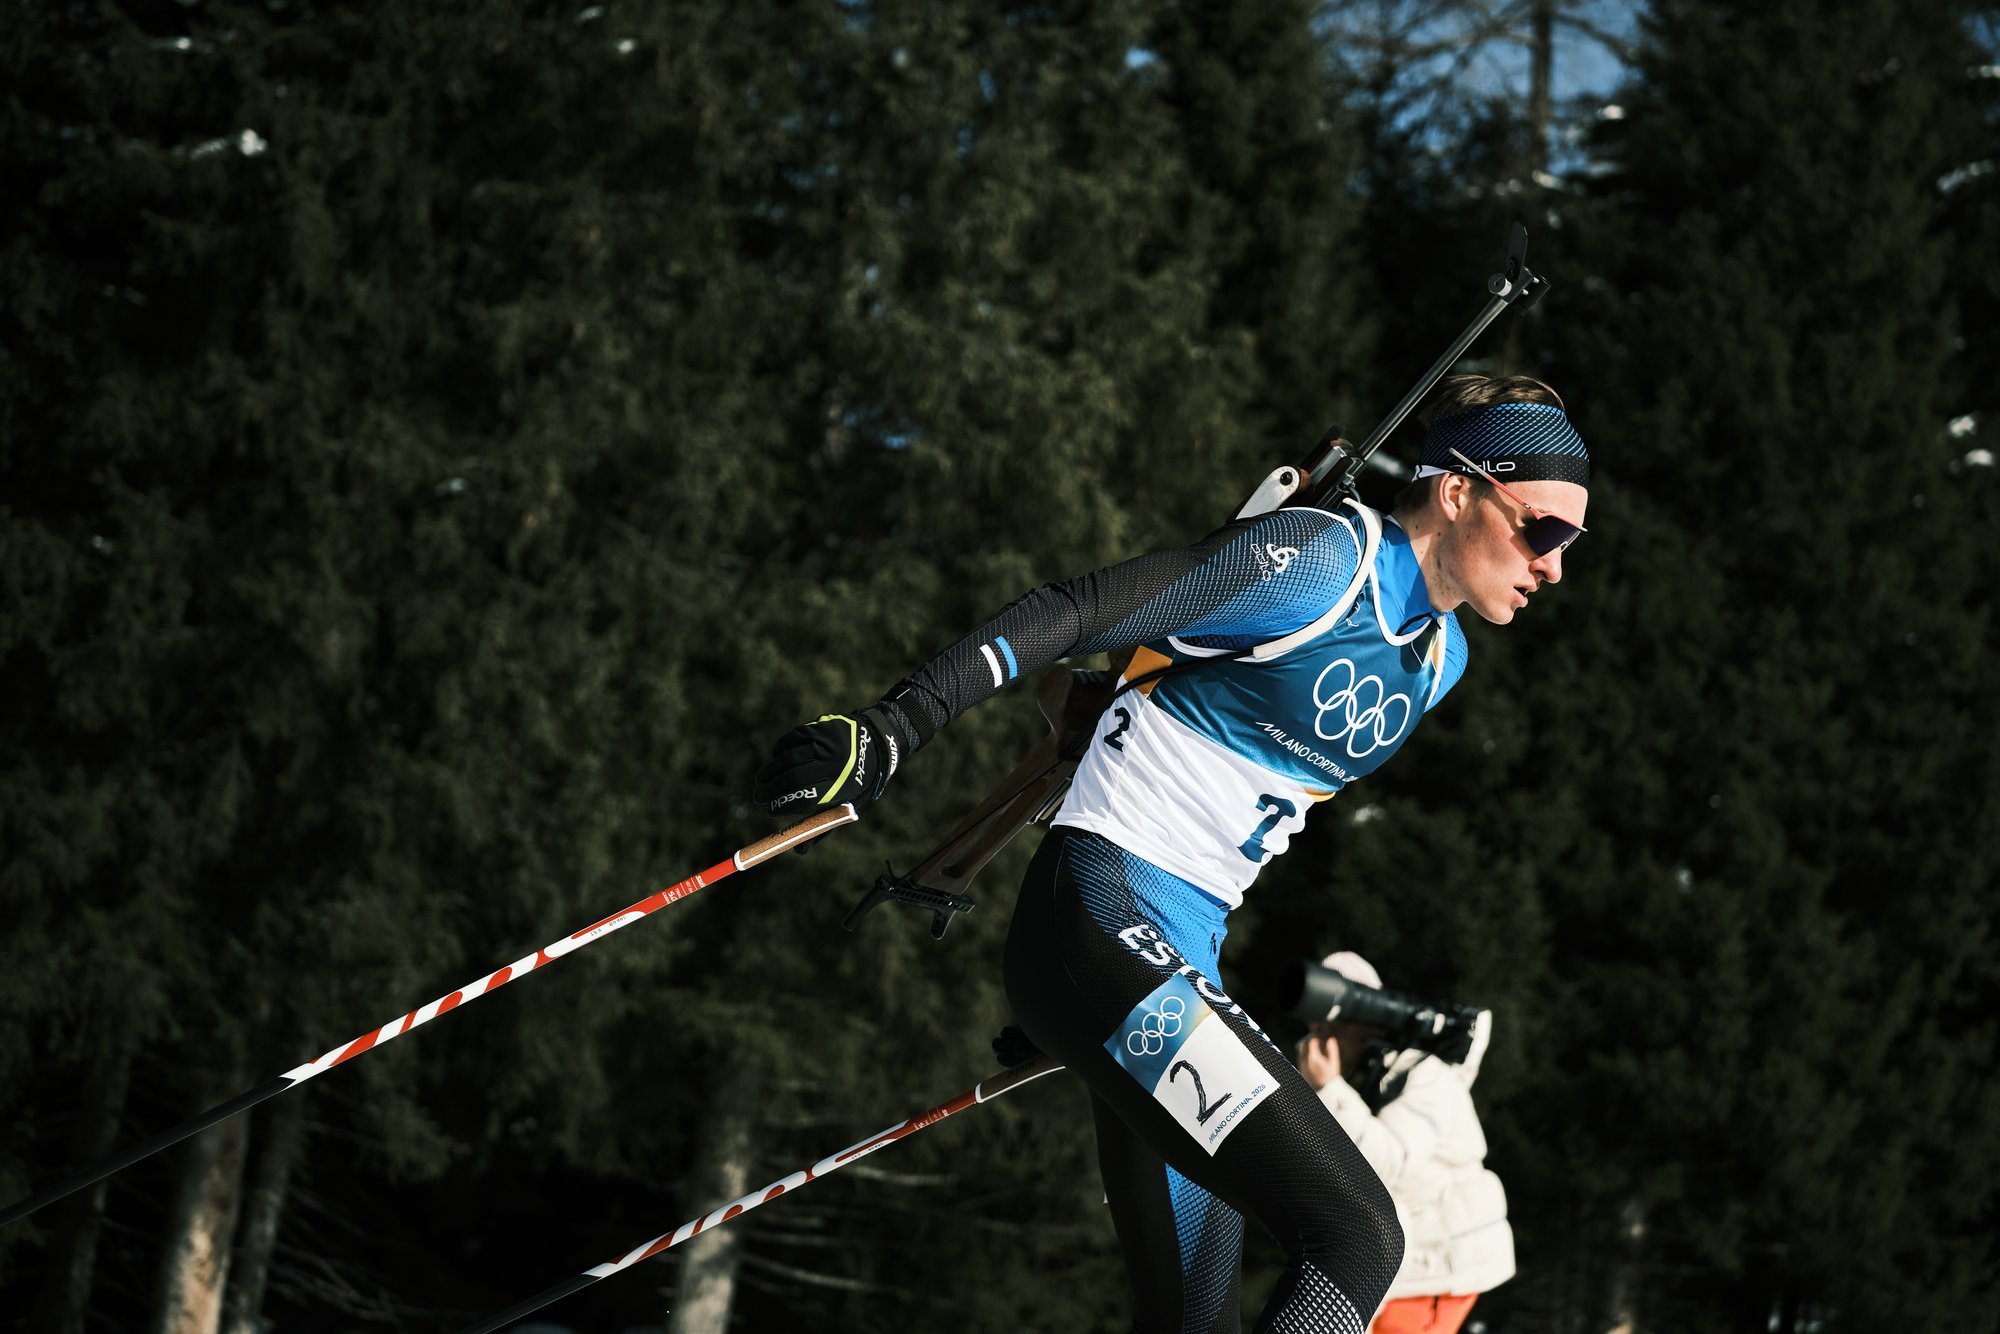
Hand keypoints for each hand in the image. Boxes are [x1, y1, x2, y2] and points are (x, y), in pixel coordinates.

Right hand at [752, 707, 900, 817]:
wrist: (877, 743)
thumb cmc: (857, 782)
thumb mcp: (847, 805)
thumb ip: (823, 826)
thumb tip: (797, 851)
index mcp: (844, 786)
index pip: (806, 798)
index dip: (784, 805)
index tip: (770, 811)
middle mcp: (836, 763)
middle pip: (794, 778)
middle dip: (771, 790)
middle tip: (757, 798)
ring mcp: (827, 742)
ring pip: (789, 757)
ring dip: (770, 771)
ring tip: (760, 782)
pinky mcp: (821, 726)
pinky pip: (792, 739)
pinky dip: (779, 751)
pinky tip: (774, 760)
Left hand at [1295, 1031, 1341, 1089]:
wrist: (1323, 1092)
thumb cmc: (1330, 1078)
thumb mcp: (1334, 1063)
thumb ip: (1332, 1050)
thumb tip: (1331, 1039)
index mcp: (1313, 1057)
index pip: (1311, 1041)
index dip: (1315, 1038)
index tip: (1320, 1039)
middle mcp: (1305, 1060)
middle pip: (1303, 1044)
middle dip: (1308, 1041)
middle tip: (1315, 1041)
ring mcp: (1301, 1065)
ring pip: (1300, 1051)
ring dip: (1306, 1048)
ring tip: (1314, 1050)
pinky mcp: (1300, 1070)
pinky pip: (1300, 1058)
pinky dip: (1304, 1055)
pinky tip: (1312, 1059)